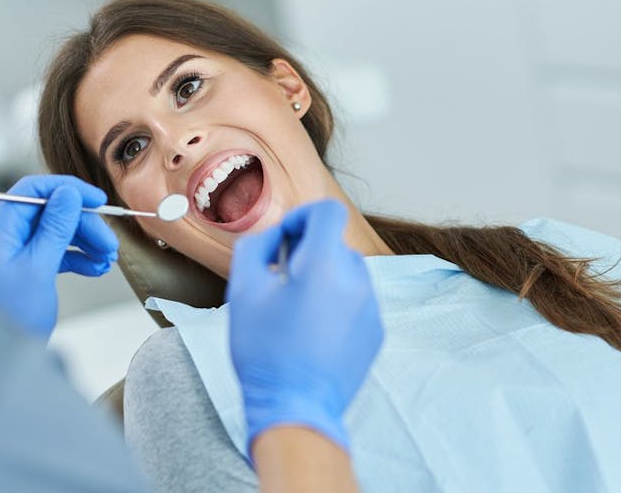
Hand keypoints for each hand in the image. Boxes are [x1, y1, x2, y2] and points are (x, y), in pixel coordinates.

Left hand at [0, 175, 118, 339]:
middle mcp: (3, 237)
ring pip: (55, 233)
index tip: (98, 200)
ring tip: (108, 260)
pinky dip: (75, 258)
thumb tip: (68, 193)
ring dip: (84, 242)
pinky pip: (53, 253)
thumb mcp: (38, 268)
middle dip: (83, 224)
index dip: (67, 190)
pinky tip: (96, 269)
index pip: (34, 191)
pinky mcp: (22, 271)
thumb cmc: (10, 317)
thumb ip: (55, 228)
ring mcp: (12, 254)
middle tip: (110, 245)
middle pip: (49, 213)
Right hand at [227, 199, 382, 452]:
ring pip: (347, 272)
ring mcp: (371, 307)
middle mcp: (356, 281)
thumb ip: (256, 247)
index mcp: (324, 265)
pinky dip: (337, 303)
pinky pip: (357, 300)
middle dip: (308, 252)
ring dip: (324, 277)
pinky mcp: (376, 331)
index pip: (327, 213)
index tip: (286, 239)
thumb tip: (275, 236)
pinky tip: (314, 330)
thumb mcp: (243, 291)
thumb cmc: (265, 351)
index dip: (302, 217)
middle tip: (282, 280)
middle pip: (335, 244)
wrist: (295, 407)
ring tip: (297, 309)